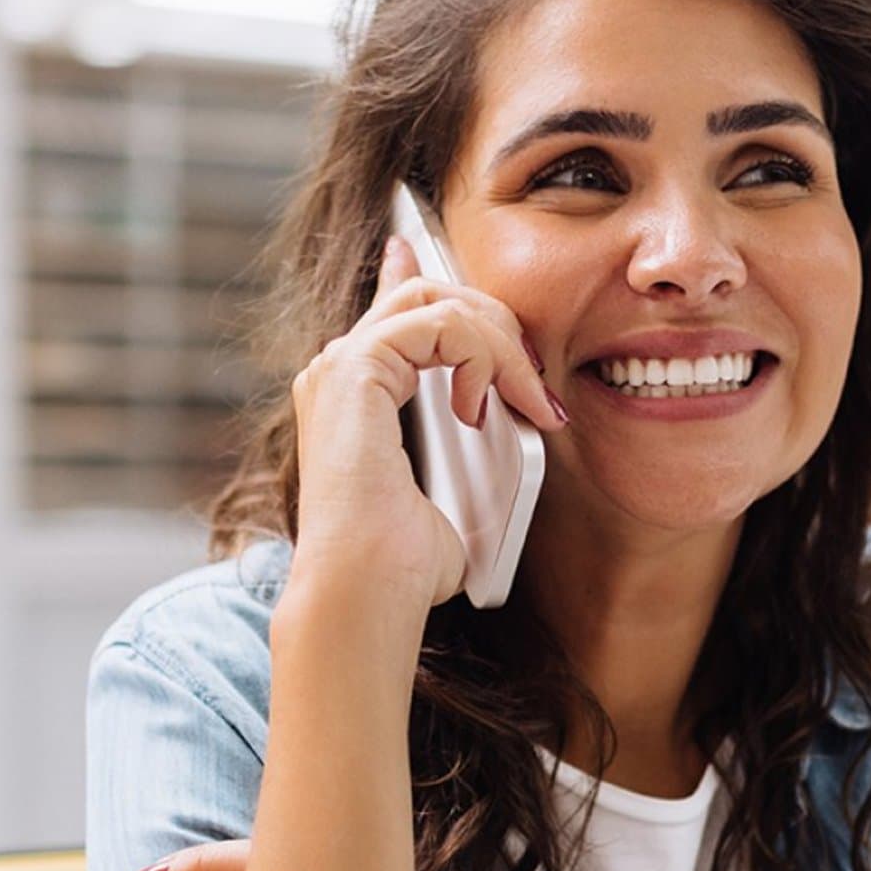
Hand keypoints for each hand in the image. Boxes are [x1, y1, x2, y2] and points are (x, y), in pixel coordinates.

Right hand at [286, 234, 568, 609]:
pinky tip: (487, 405)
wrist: (368, 593)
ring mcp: (338, 366)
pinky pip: (439, 321)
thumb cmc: (406, 567)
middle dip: (495, 321)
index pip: (395, 309)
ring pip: (437, 297)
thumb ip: (471, 444)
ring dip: (501, 342)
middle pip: (425, 290)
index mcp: (351, 396)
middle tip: (533, 381)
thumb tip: (517, 424)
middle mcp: (336, 372)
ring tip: (526, 400)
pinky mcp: (354, 368)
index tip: (485, 295)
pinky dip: (482, 355)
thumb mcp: (456, 493)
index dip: (432, 277)